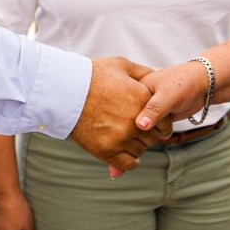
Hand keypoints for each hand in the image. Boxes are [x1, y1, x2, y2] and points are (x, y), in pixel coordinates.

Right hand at [69, 57, 170, 173]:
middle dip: (148, 134)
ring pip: (141, 150)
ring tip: (127, 138)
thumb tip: (158, 74)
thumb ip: (143, 72)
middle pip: (154, 137)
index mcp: (142, 99)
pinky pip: (128, 164)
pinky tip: (125, 153)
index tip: (154, 124)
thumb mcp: (121, 65)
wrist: (65, 91)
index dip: (161, 124)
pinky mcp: (106, 150)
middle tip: (139, 131)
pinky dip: (130, 161)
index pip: (164, 122)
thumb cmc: (92, 75)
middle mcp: (135, 120)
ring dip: (137, 146)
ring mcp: (121, 137)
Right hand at [135, 60, 209, 130]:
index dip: (129, 117)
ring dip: (149, 132)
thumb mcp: (167, 96)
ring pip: (142, 126)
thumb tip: (140, 125)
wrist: (203, 85)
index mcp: (138, 87)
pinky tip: (163, 132)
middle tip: (155, 127)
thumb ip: (154, 110)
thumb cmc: (185, 83)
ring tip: (161, 128)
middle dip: (142, 127)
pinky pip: (152, 130)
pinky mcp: (157, 117)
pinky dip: (156, 133)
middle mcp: (140, 98)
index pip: (126, 106)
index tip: (138, 126)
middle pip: (132, 118)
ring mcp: (149, 108)